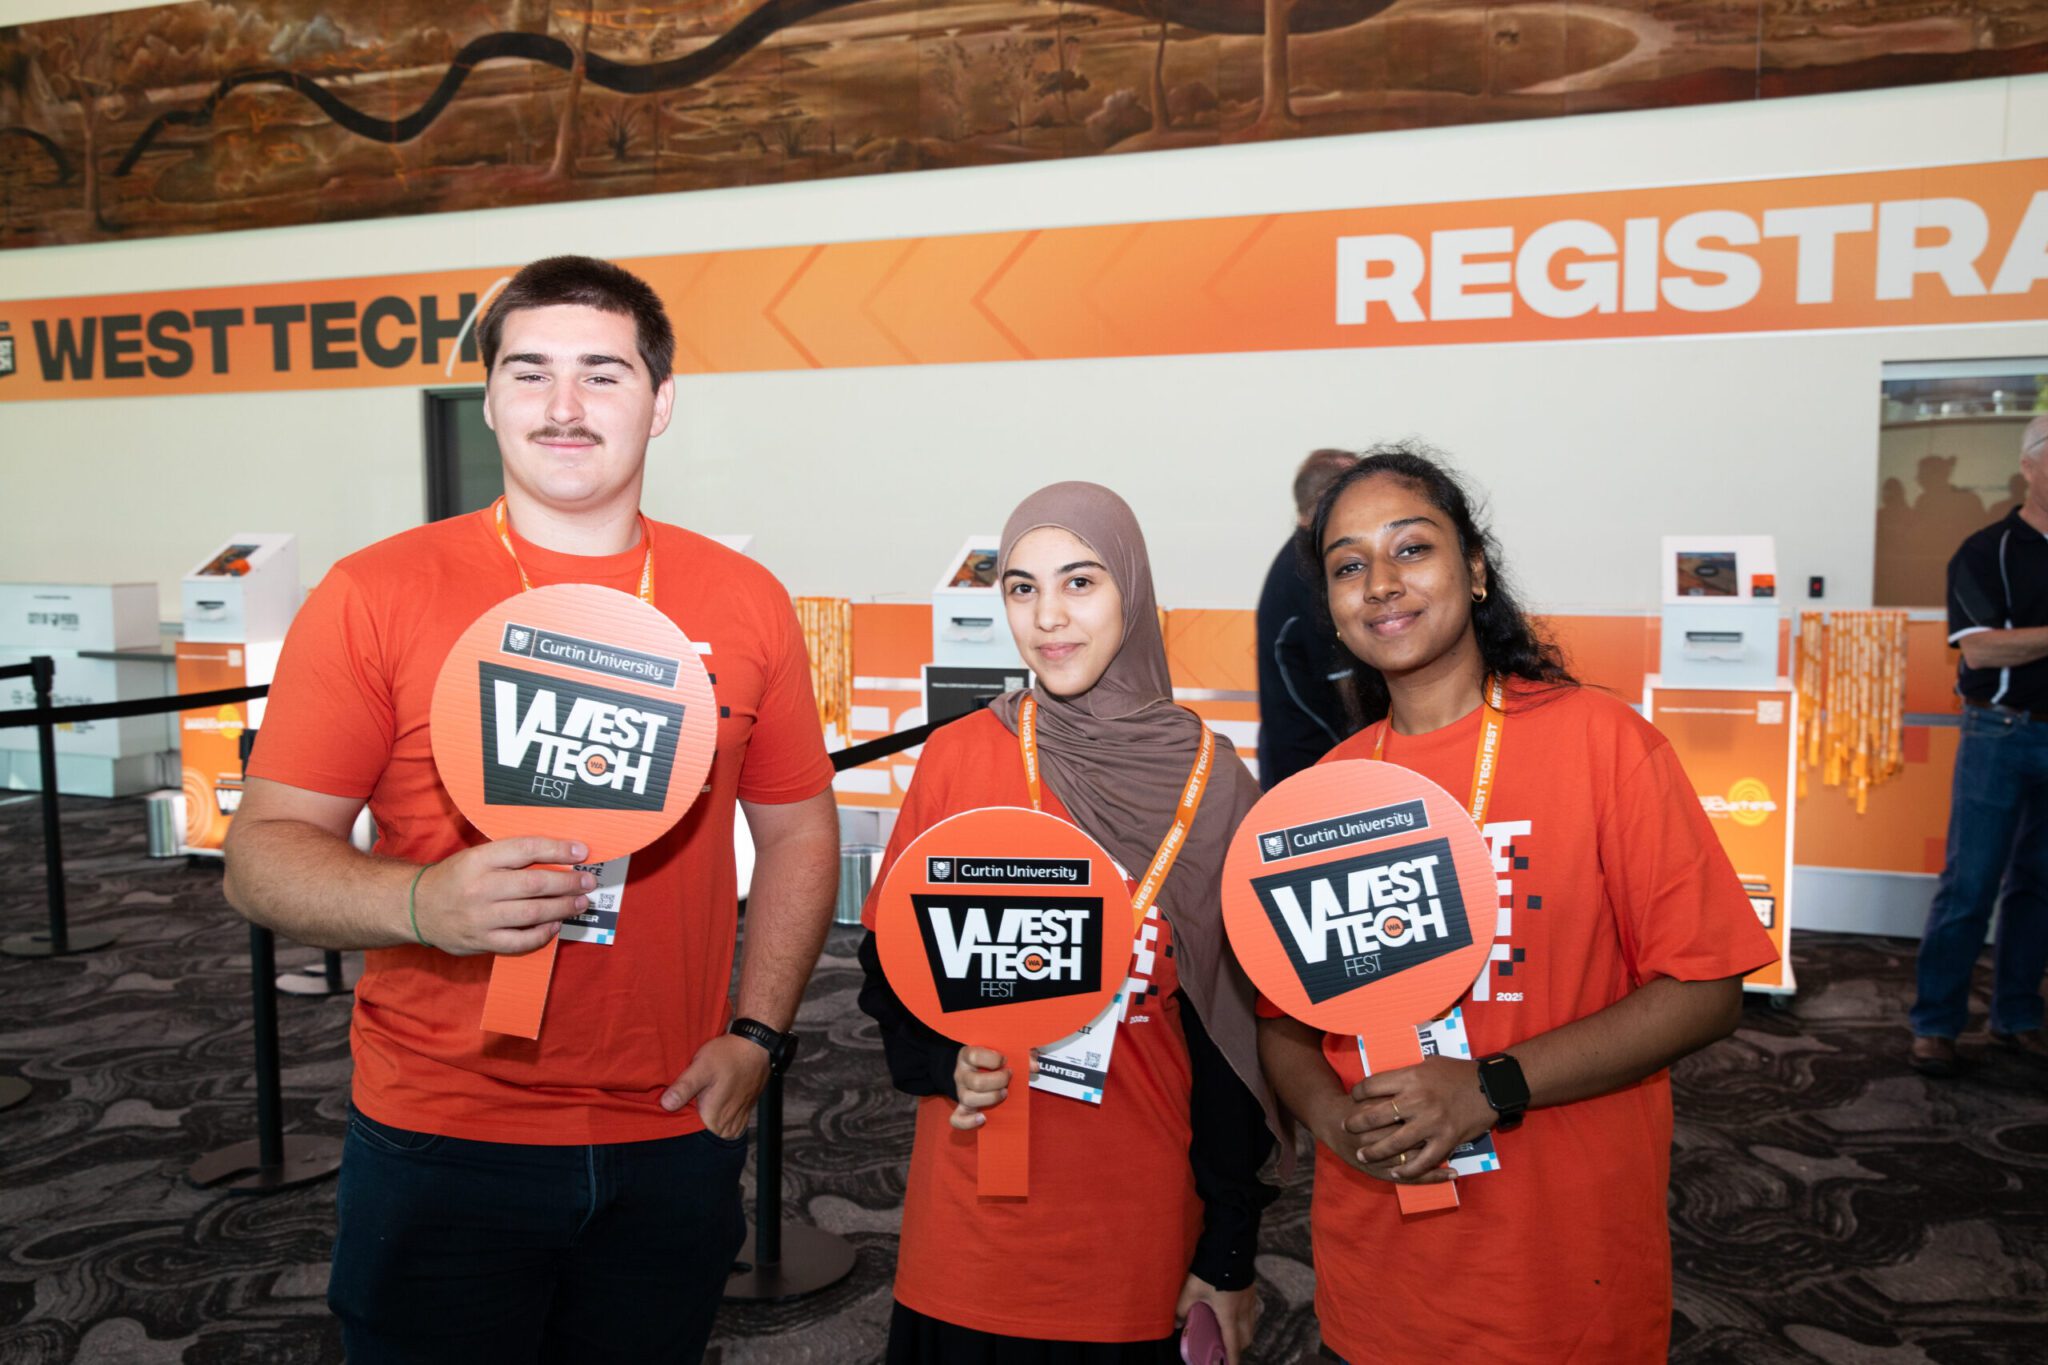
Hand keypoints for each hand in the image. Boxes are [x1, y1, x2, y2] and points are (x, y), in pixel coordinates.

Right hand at [410, 838, 593, 955]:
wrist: (416, 907)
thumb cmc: (455, 877)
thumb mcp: (477, 856)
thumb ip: (511, 856)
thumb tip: (559, 855)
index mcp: (479, 860)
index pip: (525, 849)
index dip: (557, 850)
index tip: (581, 852)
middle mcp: (479, 887)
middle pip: (534, 884)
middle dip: (568, 883)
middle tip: (587, 882)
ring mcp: (480, 917)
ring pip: (531, 913)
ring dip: (562, 908)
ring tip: (580, 903)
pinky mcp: (480, 941)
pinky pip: (519, 942)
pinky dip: (541, 934)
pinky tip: (555, 925)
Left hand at [661, 1034, 770, 1136]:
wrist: (755, 1044)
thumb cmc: (728, 1055)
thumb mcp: (701, 1068)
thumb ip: (683, 1088)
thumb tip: (666, 1104)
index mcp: (713, 1119)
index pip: (690, 1135)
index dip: (681, 1122)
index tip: (678, 1107)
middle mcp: (727, 1124)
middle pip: (705, 1134)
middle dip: (695, 1122)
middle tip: (692, 1100)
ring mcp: (739, 1119)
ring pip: (718, 1130)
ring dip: (710, 1120)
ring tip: (705, 1101)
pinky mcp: (746, 1110)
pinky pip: (732, 1124)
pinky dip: (723, 1117)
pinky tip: (718, 1102)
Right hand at [949, 1046, 1035, 1129]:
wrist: (972, 1068)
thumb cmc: (991, 1058)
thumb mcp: (1003, 1050)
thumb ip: (1020, 1054)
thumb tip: (1034, 1066)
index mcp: (967, 1056)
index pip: (974, 1056)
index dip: (993, 1059)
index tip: (1005, 1060)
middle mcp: (961, 1074)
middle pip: (976, 1082)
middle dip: (998, 1081)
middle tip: (1009, 1077)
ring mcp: (960, 1092)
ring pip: (970, 1099)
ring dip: (991, 1098)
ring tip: (1004, 1093)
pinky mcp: (962, 1108)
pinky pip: (957, 1119)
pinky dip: (969, 1122)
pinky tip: (983, 1118)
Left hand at [1176, 1273, 1259, 1364]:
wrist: (1230, 1246)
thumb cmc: (1211, 1270)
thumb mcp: (1191, 1290)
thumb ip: (1182, 1308)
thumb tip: (1177, 1323)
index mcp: (1228, 1314)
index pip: (1232, 1343)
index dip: (1232, 1358)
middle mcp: (1243, 1310)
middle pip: (1245, 1338)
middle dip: (1237, 1347)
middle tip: (1226, 1348)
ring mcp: (1250, 1300)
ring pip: (1251, 1326)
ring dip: (1242, 1333)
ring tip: (1229, 1332)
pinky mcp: (1252, 1290)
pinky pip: (1252, 1313)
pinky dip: (1245, 1320)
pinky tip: (1234, 1313)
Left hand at [1332, 1056, 1495, 1184]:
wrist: (1491, 1087)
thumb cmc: (1458, 1072)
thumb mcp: (1428, 1063)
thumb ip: (1406, 1073)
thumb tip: (1385, 1079)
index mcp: (1411, 1077)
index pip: (1372, 1086)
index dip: (1359, 1092)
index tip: (1354, 1097)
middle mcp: (1418, 1100)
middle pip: (1376, 1115)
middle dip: (1357, 1123)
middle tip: (1348, 1127)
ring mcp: (1432, 1122)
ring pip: (1394, 1143)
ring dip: (1375, 1151)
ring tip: (1363, 1154)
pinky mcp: (1446, 1140)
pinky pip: (1422, 1161)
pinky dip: (1407, 1170)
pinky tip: (1395, 1173)